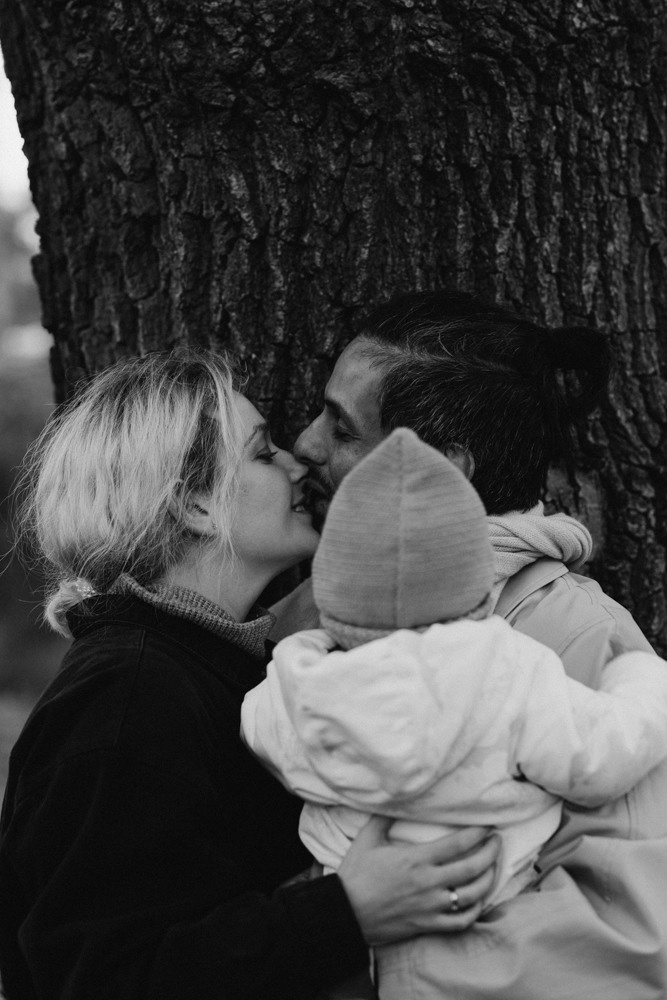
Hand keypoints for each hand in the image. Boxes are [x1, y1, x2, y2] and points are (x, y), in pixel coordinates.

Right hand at [337, 817, 499, 944]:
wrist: (345, 912)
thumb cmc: (356, 874)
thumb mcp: (368, 839)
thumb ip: (384, 817)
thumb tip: (395, 796)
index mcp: (416, 859)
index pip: (457, 844)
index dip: (477, 834)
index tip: (486, 826)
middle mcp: (428, 883)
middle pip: (472, 868)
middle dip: (490, 852)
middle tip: (497, 842)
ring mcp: (430, 906)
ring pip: (472, 895)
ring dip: (488, 880)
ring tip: (492, 868)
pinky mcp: (428, 925)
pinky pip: (460, 921)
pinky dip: (475, 911)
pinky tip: (479, 901)